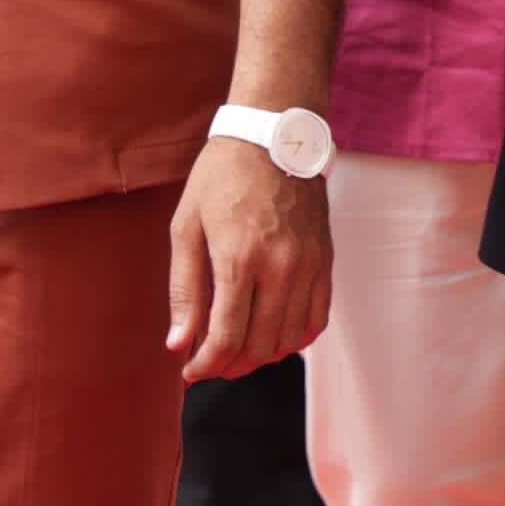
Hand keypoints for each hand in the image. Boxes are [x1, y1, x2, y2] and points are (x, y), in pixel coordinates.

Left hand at [165, 134, 332, 381]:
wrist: (274, 135)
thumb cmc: (222, 177)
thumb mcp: (186, 227)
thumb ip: (184, 289)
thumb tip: (179, 344)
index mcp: (239, 257)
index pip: (227, 336)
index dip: (206, 364)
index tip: (190, 371)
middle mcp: (280, 266)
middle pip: (260, 344)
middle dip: (230, 365)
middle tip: (209, 362)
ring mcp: (309, 264)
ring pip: (290, 338)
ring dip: (261, 355)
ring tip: (237, 351)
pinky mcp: (325, 259)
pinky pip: (317, 318)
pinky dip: (295, 338)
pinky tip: (273, 336)